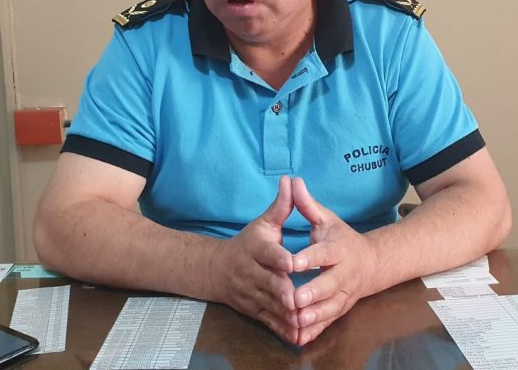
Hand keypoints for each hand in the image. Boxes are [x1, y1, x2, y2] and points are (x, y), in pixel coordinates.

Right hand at [211, 176, 298, 343]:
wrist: (216, 270)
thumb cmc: (248, 243)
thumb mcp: (263, 223)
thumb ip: (281, 206)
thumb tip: (290, 180)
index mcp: (255, 249)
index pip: (267, 253)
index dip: (279, 258)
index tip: (292, 263)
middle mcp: (250, 272)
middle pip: (267, 282)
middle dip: (281, 292)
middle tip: (297, 299)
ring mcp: (250, 293)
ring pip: (268, 305)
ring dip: (284, 314)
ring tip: (301, 321)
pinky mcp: (253, 310)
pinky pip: (268, 321)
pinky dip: (282, 329)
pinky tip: (297, 336)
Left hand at [290, 177, 379, 345]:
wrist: (372, 263)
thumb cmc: (342, 238)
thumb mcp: (327, 219)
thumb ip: (308, 205)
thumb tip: (293, 181)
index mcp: (339, 249)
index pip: (325, 253)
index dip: (310, 257)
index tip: (293, 262)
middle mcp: (345, 273)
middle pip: (330, 284)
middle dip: (313, 291)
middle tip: (295, 297)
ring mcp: (345, 293)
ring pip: (331, 307)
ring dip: (315, 315)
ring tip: (296, 320)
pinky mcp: (341, 308)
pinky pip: (329, 321)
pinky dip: (316, 330)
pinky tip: (300, 338)